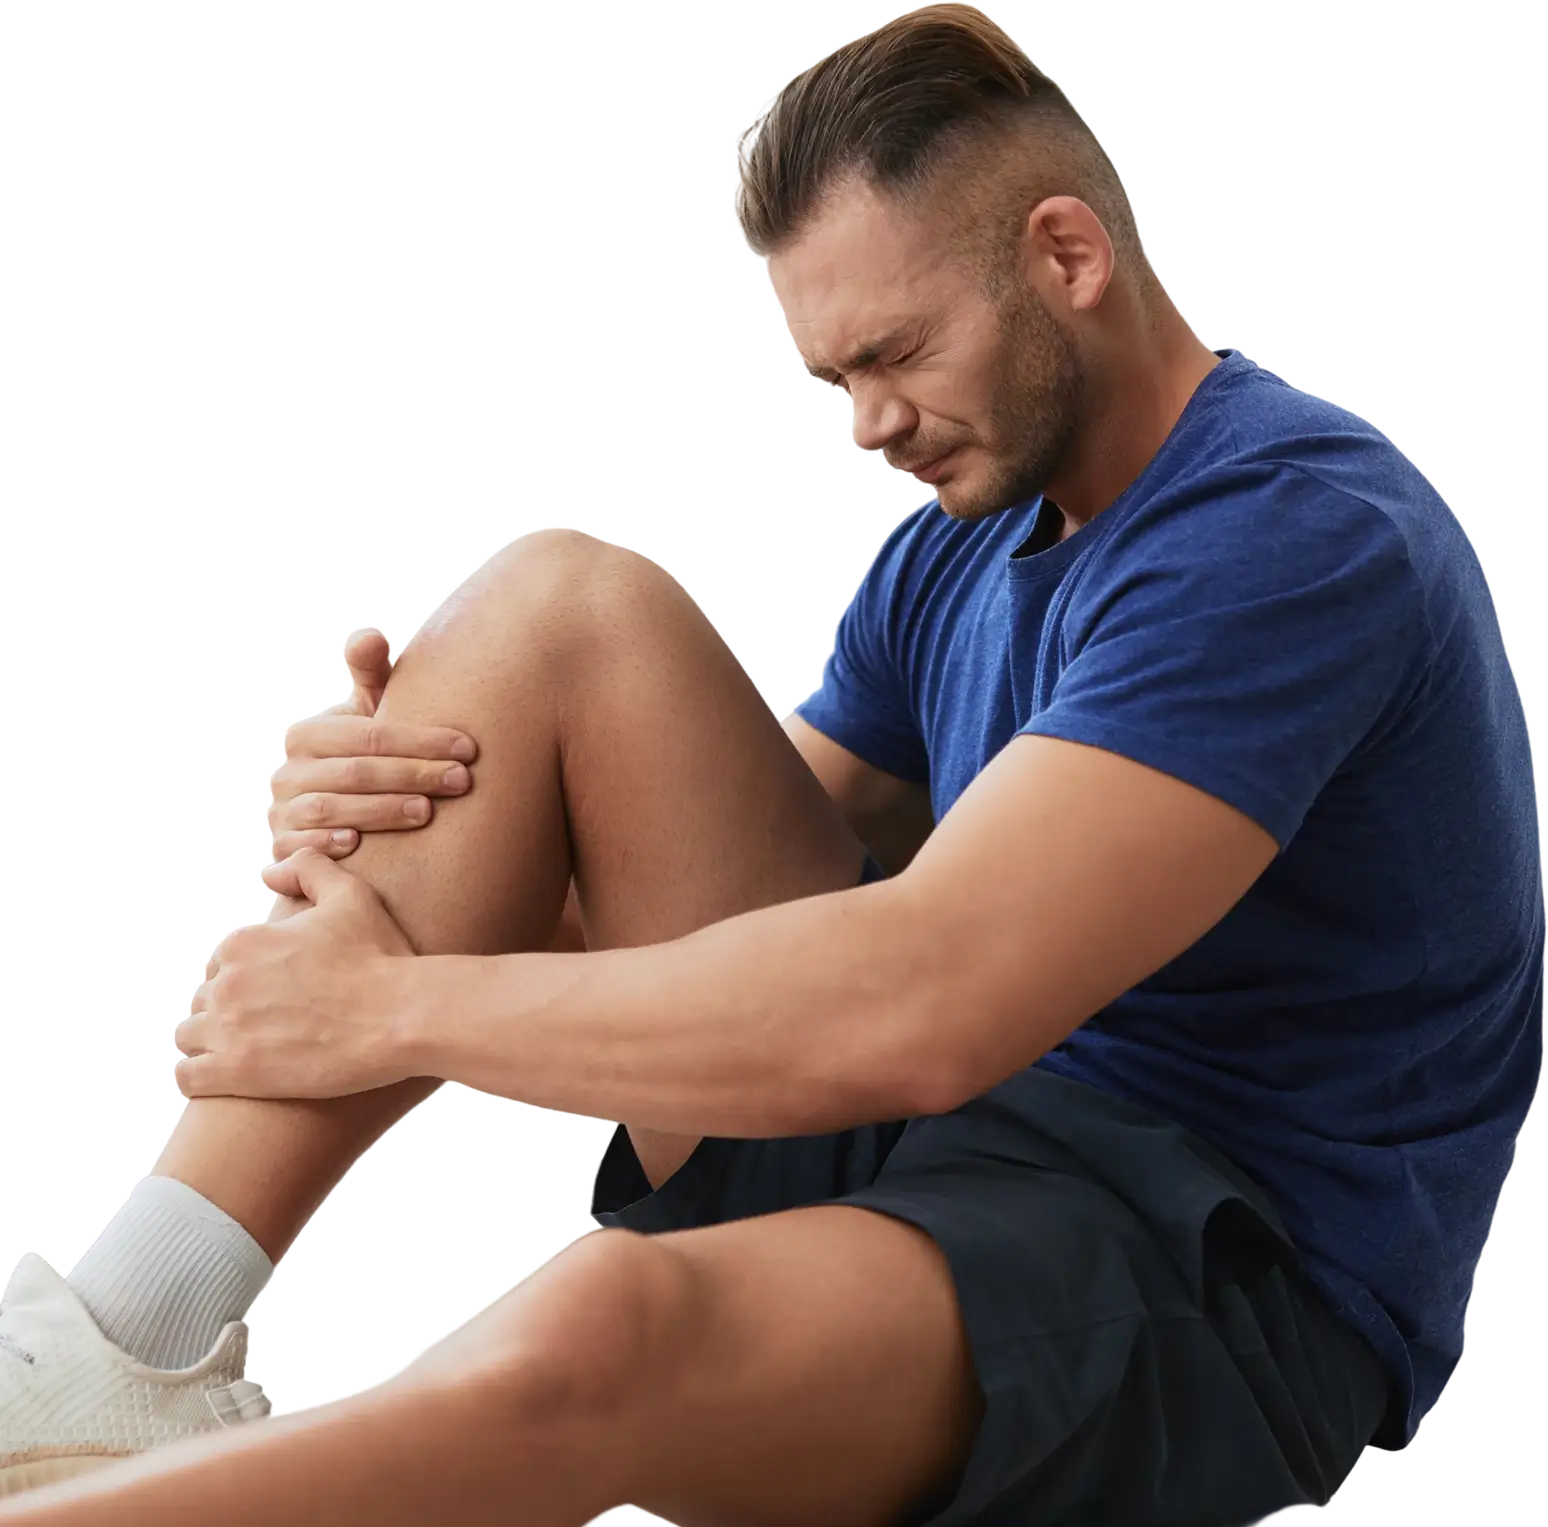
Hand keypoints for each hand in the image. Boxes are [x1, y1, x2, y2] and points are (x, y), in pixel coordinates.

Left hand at [174, 849, 419, 1100]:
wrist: (401, 1015)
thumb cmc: (380, 956)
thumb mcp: (351, 894)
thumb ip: (307, 869)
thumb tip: (268, 875)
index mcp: (245, 943)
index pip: (219, 961)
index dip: (242, 975)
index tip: (268, 992)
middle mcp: (226, 982)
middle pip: (203, 998)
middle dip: (225, 1010)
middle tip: (260, 1025)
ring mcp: (226, 1029)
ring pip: (189, 1036)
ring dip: (208, 1043)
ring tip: (239, 1054)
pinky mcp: (234, 1072)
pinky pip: (187, 1077)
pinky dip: (197, 1077)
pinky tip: (221, 1079)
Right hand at [265, 626, 478, 861]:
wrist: (334, 816)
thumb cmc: (366, 758)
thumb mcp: (368, 716)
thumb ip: (373, 675)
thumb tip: (372, 635)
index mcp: (308, 734)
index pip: (369, 734)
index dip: (420, 740)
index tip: (468, 748)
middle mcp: (287, 772)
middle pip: (355, 771)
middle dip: (413, 774)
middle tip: (461, 780)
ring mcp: (282, 812)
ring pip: (330, 808)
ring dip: (381, 809)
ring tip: (427, 811)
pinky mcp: (282, 850)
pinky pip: (300, 846)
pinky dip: (327, 842)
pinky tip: (359, 843)